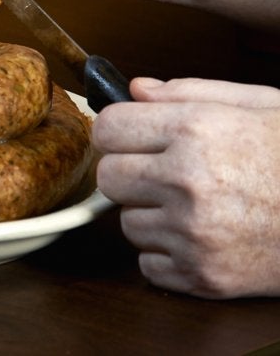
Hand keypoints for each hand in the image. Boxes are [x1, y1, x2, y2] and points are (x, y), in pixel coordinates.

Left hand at [93, 77, 279, 297]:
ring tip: (197, 206)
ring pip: (127, 223)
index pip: (108, 128)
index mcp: (196, 131)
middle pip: (109, 177)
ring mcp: (194, 232)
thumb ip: (189, 92)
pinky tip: (203, 237)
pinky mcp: (204, 275)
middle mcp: (188, 181)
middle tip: (164, 173)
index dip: (119, 132)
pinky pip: (148, 264)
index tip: (131, 137)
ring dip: (152, 216)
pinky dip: (169, 255)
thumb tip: (135, 90)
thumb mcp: (259, 105)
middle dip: (130, 173)